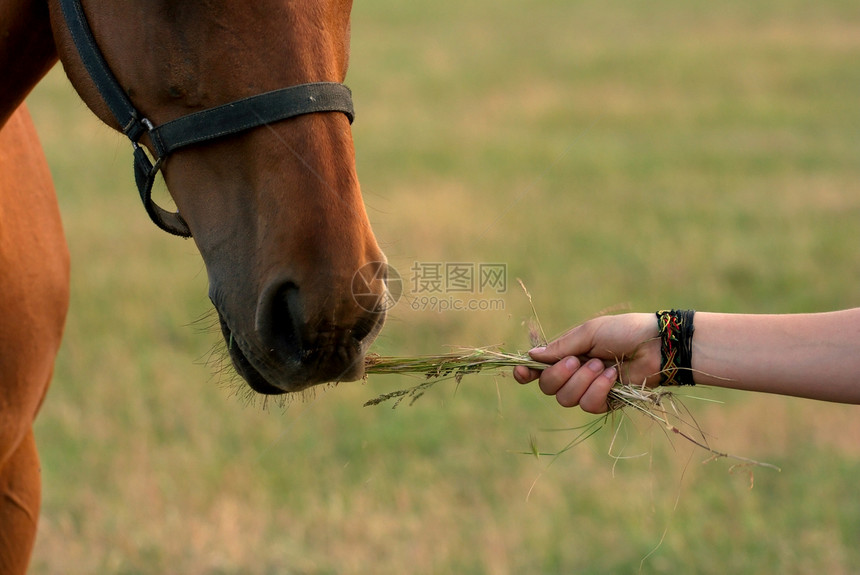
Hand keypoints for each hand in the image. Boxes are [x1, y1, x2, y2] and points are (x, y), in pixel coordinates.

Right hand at [513, 313, 660, 412]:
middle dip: (560, 375)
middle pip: (548, 387)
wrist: (656, 345)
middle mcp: (573, 373)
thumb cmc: (623, 331)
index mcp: (566, 354)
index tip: (522, 372)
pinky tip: (612, 377)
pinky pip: (589, 405)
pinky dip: (599, 390)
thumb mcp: (589, 333)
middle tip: (579, 360)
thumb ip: (560, 347)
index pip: (538, 369)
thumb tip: (531, 356)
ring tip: (602, 366)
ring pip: (566, 399)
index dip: (526, 373)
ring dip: (583, 381)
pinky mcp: (605, 402)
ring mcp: (588, 389)